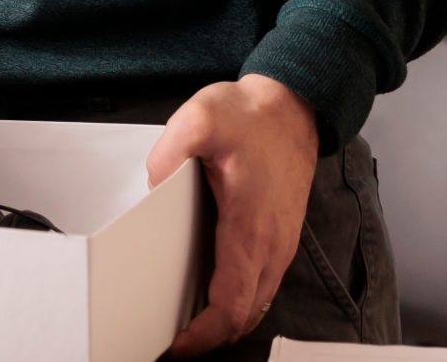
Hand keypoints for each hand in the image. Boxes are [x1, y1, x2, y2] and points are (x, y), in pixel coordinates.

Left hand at [148, 75, 319, 356]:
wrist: (293, 108)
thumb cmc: (252, 117)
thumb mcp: (200, 118)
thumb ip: (169, 152)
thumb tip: (153, 185)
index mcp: (250, 228)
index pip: (230, 304)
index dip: (203, 334)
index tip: (176, 346)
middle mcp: (270, 246)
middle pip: (243, 316)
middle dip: (209, 337)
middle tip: (169, 342)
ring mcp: (278, 245)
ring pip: (253, 305)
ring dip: (222, 322)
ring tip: (183, 326)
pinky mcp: (278, 238)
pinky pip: (259, 286)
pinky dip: (236, 303)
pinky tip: (209, 297)